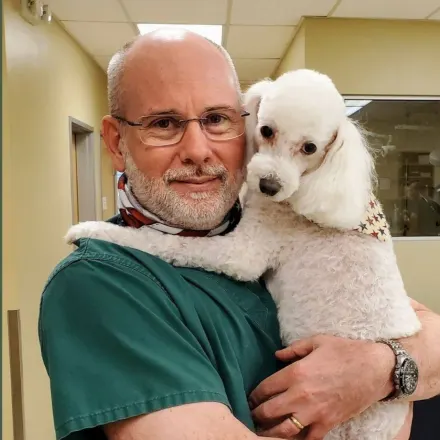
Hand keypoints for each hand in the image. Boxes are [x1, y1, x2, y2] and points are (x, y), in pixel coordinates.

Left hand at [249, 335, 395, 439]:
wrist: (375, 368)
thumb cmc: (345, 351)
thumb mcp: (316, 342)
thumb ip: (293, 349)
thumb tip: (276, 355)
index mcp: (297, 373)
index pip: (266, 388)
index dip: (254, 395)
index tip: (249, 398)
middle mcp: (302, 395)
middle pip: (269, 411)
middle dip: (257, 414)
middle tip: (250, 415)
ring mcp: (315, 412)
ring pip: (284, 430)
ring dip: (270, 432)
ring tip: (262, 431)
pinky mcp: (329, 423)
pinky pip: (308, 439)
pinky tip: (289, 439)